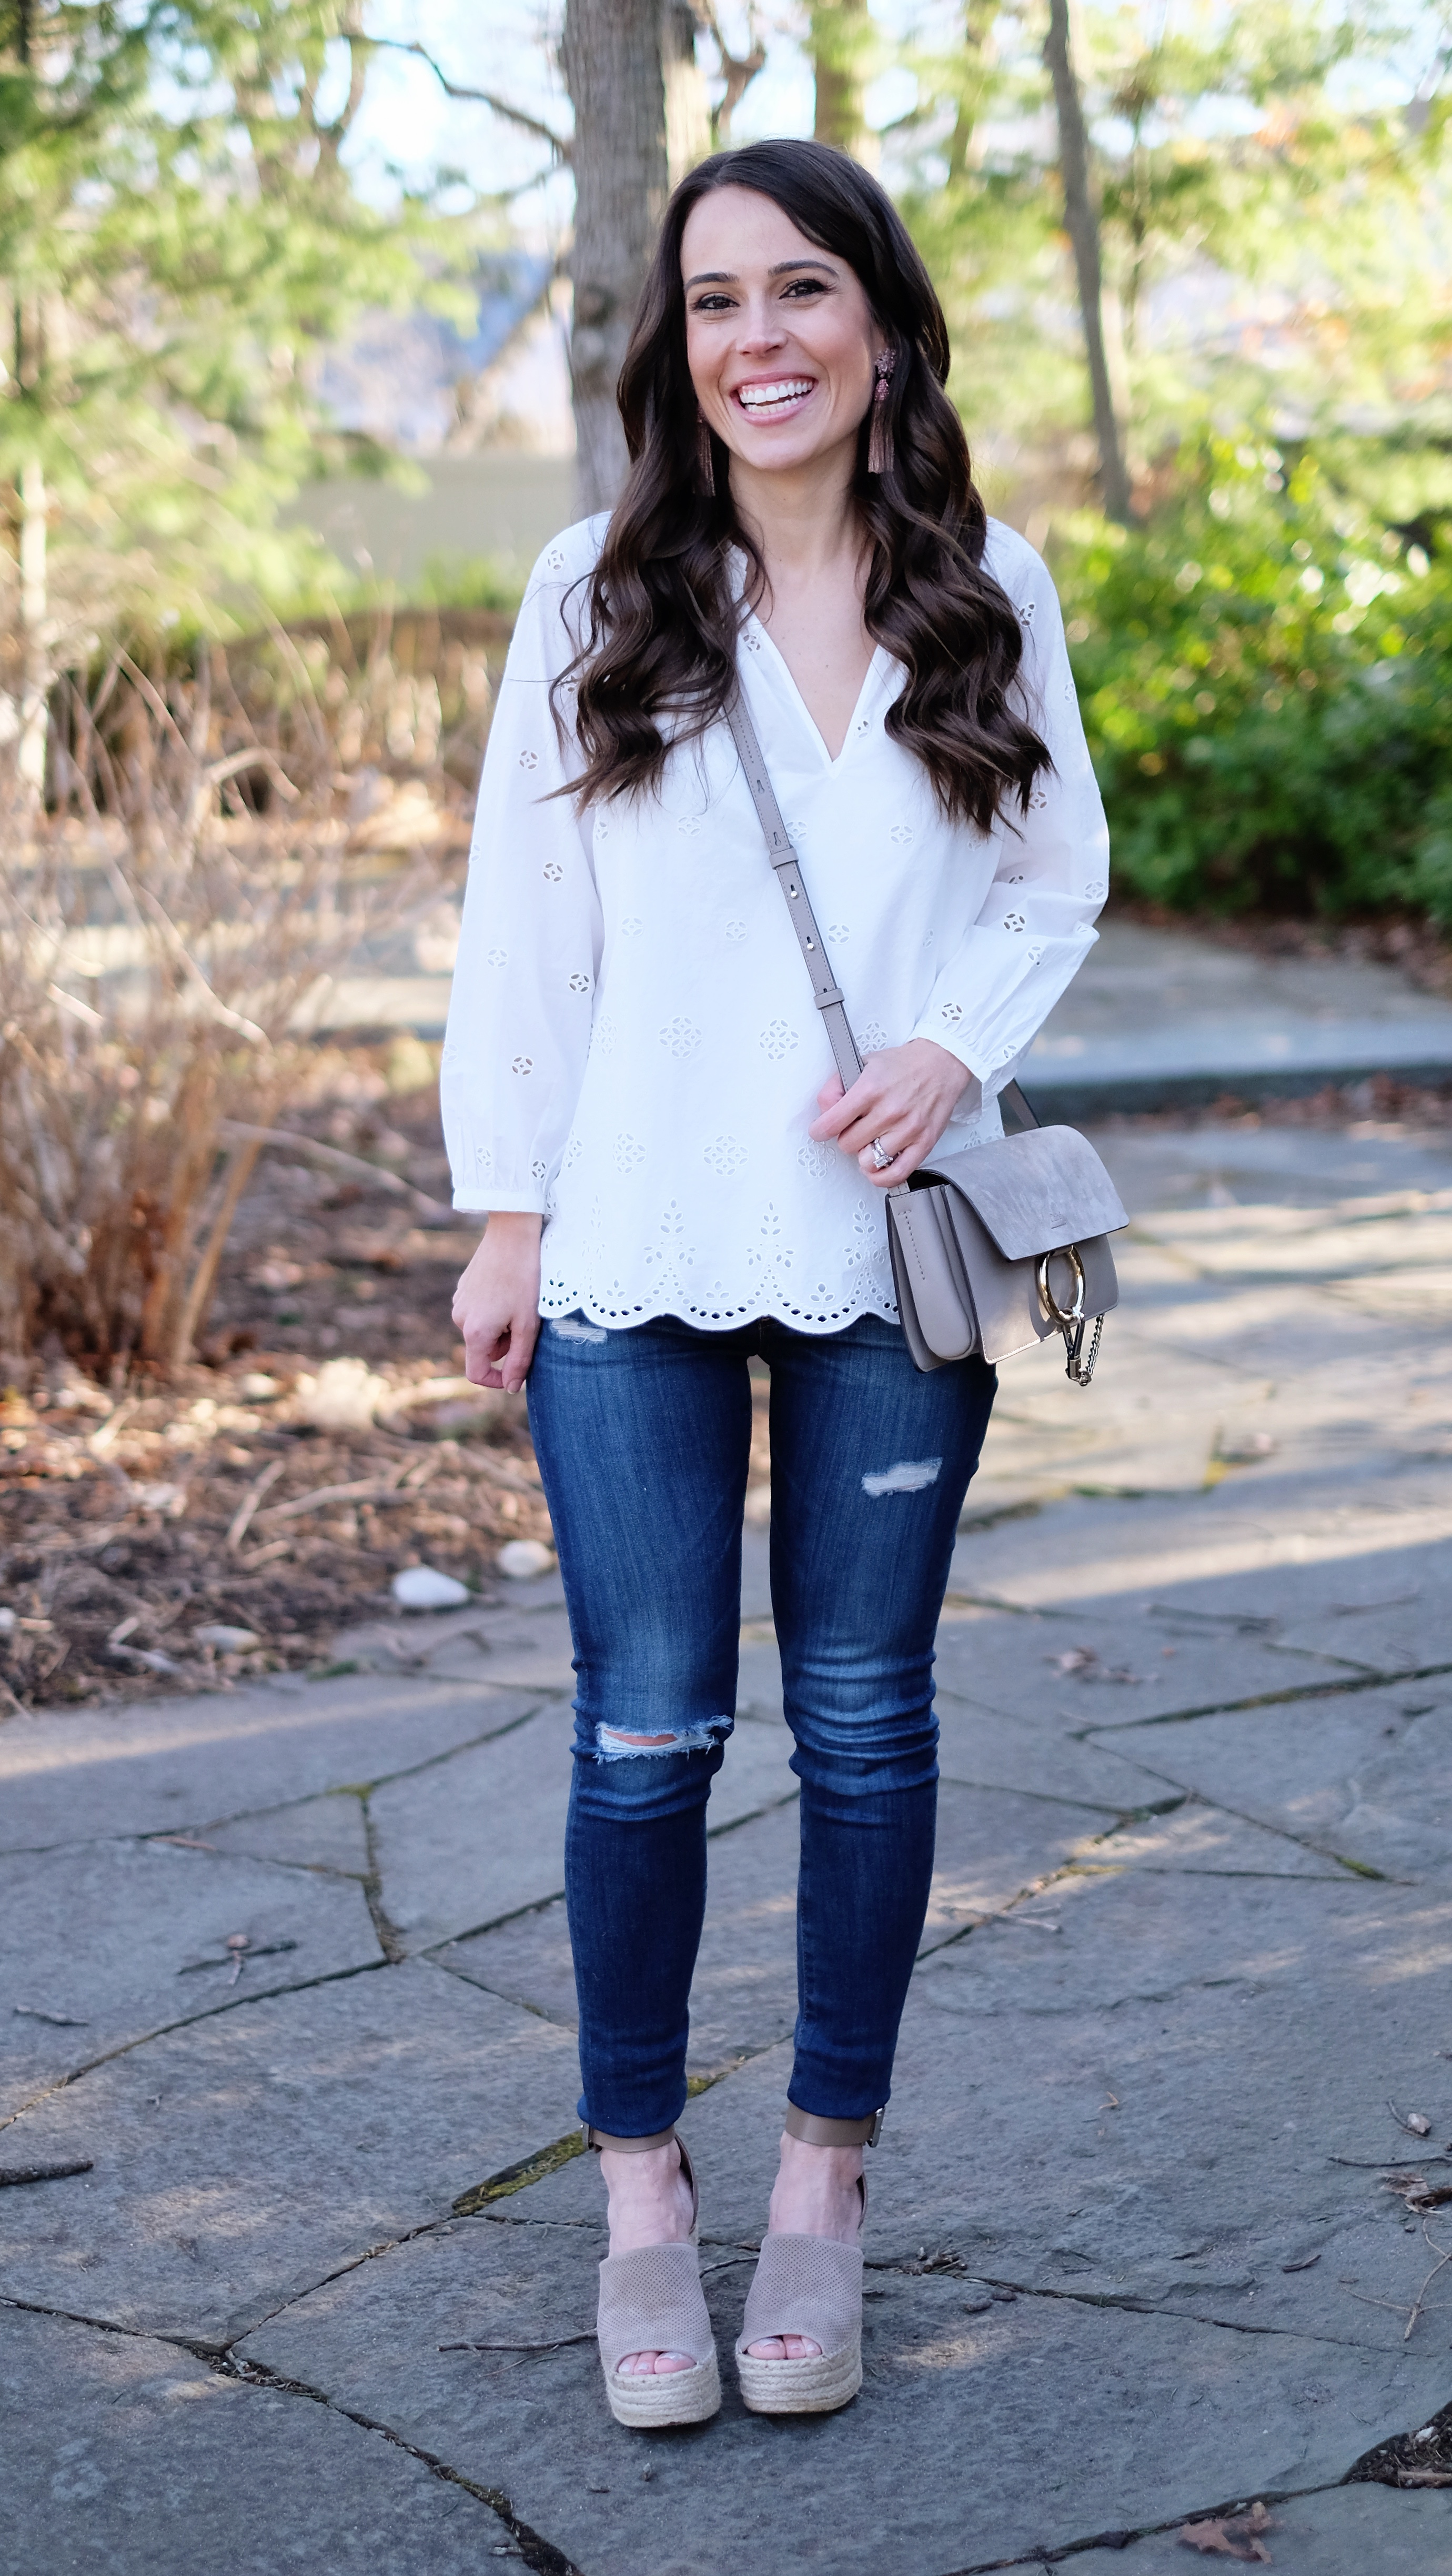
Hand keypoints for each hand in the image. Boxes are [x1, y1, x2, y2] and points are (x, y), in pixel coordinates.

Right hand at [451, 1213, 542, 1391]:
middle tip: (526, 1322)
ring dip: (501, 1327)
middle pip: (483, 1349)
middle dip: (505, 1345)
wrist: (512, 1234)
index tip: (517, 1373)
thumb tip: (512, 1388)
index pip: (476, 1374)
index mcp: (474, 1332)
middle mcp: (460, 1319)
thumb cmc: (525, 1279)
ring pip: (482, 1330)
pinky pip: (479, 1311)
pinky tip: (508, 1289)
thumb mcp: (528, 1324)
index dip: (497, 1380)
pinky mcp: (463, 1288)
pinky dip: (494, 1310)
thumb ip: (520, 1360)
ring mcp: (459, 1302)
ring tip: (518, 1302)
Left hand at [810, 1038, 977, 1187]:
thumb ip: (838, 1085)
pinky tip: (877, 1167)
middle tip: (854, 1128)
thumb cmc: (904, 1064)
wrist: (942, 1062)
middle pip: (848, 1144)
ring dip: (864, 1154)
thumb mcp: (864, 1063)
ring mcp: (908, 1129)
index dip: (820, 1130)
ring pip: (868, 1161)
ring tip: (869, 1141)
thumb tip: (825, 1109)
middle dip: (846, 1136)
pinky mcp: (924, 1142)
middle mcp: (889, 1110)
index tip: (820, 1131)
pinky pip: (897, 1173)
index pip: (832, 1122)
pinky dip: (882, 1176)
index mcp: (871, 1089)